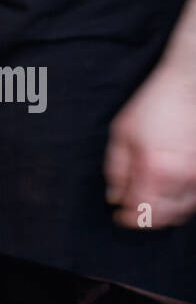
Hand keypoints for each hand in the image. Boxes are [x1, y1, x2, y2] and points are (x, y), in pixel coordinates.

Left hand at [105, 56, 195, 228]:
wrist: (187, 85)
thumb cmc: (154, 106)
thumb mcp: (122, 135)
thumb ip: (116, 171)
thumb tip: (116, 197)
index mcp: (155, 170)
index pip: (141, 211)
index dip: (128, 218)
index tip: (119, 215)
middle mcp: (182, 176)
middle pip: (164, 217)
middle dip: (145, 219)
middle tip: (132, 212)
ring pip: (183, 211)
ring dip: (165, 214)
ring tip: (150, 205)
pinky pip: (195, 199)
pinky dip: (182, 204)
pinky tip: (170, 195)